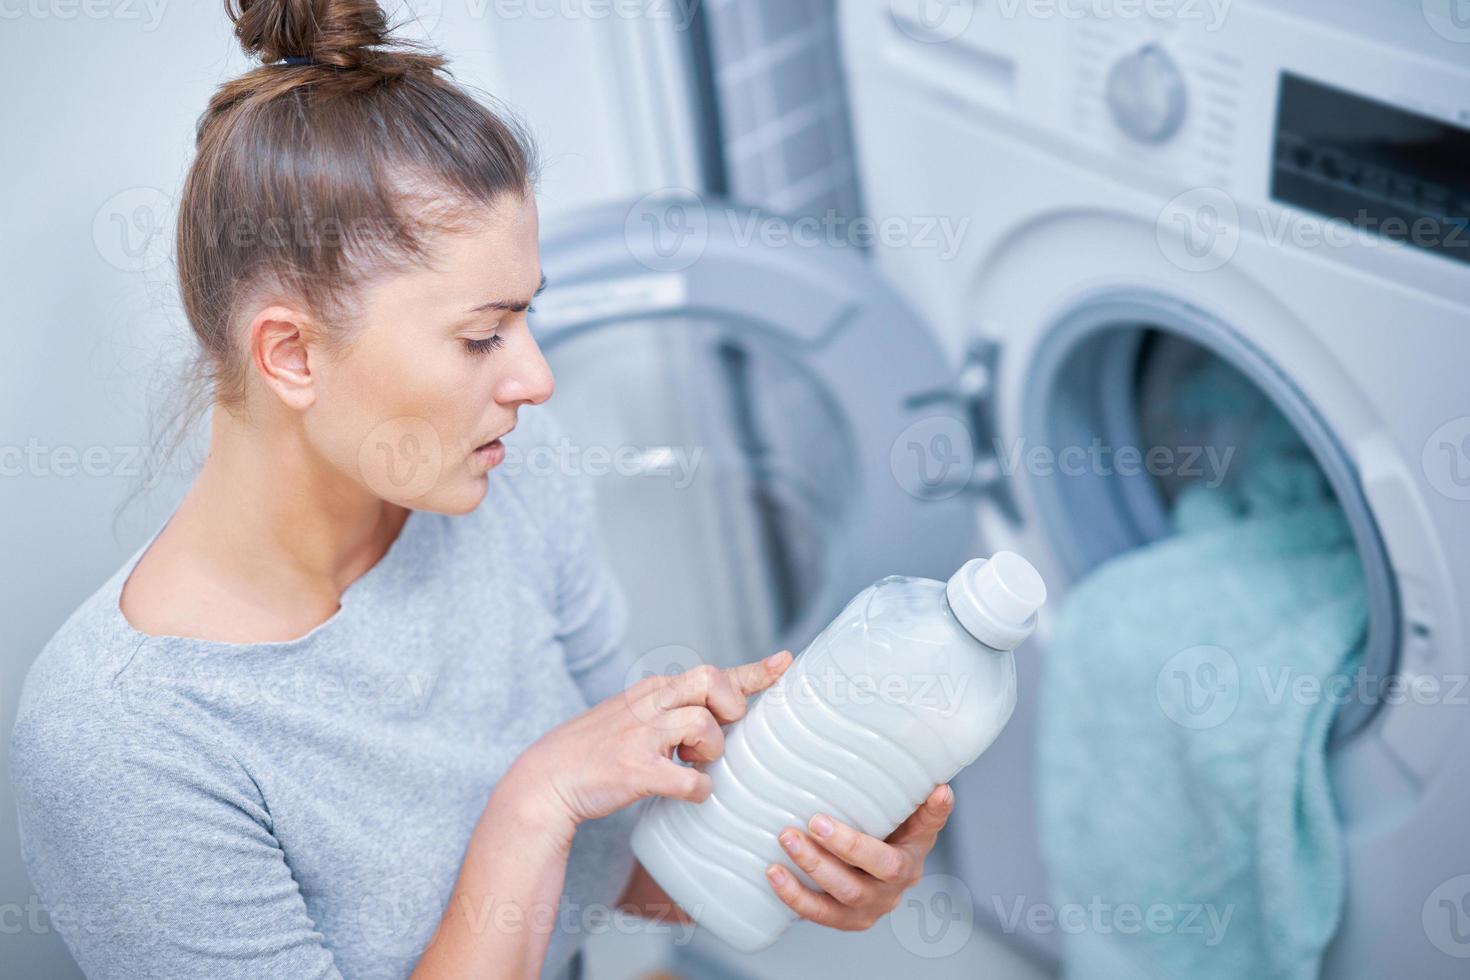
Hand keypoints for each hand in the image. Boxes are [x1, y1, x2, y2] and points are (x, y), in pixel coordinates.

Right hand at [514, 650, 793, 833]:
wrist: (547, 779)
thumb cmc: (597, 750)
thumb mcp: (634, 716)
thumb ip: (672, 710)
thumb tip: (717, 717)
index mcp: (653, 691)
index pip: (712, 671)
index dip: (754, 669)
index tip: (786, 661)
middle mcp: (649, 704)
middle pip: (710, 681)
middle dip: (730, 707)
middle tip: (722, 731)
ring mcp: (641, 736)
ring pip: (703, 725)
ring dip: (710, 751)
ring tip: (693, 764)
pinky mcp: (634, 770)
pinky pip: (686, 779)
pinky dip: (697, 790)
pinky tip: (689, 793)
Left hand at [764, 785, 954, 930]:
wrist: (888, 855)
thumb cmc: (899, 828)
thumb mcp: (917, 815)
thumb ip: (927, 806)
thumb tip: (942, 789)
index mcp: (908, 863)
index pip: (888, 862)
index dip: (858, 846)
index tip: (826, 821)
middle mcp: (889, 892)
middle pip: (857, 884)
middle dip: (830, 854)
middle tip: (809, 822)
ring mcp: (866, 909)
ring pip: (837, 900)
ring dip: (808, 872)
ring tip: (786, 841)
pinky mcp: (843, 917)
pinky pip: (817, 914)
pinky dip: (794, 896)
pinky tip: (774, 873)